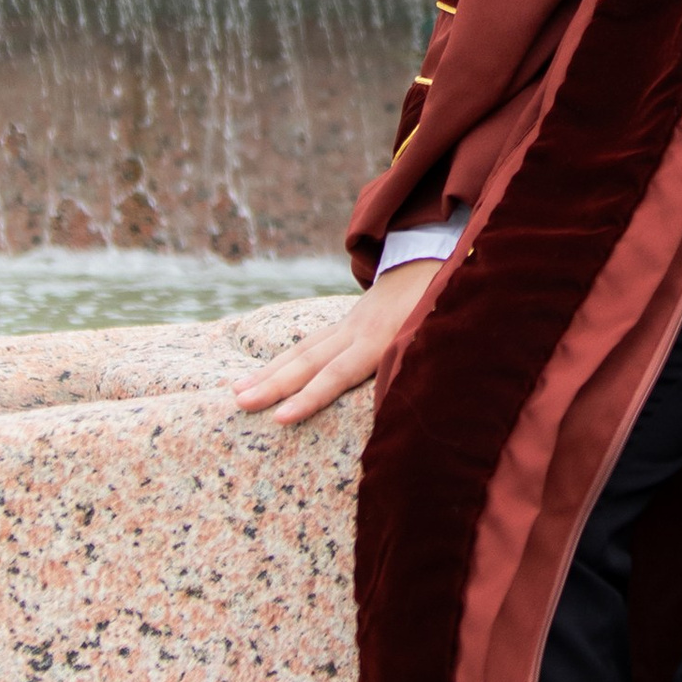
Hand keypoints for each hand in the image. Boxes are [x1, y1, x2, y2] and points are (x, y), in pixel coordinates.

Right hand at [233, 258, 440, 423]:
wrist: (435, 261)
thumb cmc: (445, 306)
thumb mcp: (441, 332)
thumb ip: (425, 358)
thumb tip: (416, 397)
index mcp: (381, 337)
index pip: (338, 373)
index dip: (309, 397)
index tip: (279, 419)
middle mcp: (356, 331)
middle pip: (308, 361)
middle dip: (272, 386)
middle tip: (239, 404)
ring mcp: (347, 326)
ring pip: (301, 351)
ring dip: (268, 373)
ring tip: (237, 393)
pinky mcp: (344, 326)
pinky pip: (307, 345)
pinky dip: (283, 361)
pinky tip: (262, 374)